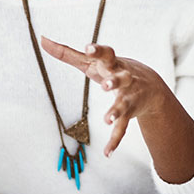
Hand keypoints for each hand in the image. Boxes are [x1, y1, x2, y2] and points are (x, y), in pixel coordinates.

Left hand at [40, 37, 169, 156]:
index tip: (88, 48)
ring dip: (116, 111)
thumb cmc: (113, 70)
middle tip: (106, 85)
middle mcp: (124, 78)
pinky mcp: (130, 113)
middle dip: (114, 81)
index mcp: (112, 63)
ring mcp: (128, 96)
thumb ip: (67, 53)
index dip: (98, 51)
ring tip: (107, 120)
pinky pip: (123, 128)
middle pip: (121, 78)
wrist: (151, 86)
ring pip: (123, 104)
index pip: (107, 54)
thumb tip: (43, 40)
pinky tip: (107, 153)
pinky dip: (115, 140)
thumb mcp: (92, 62)